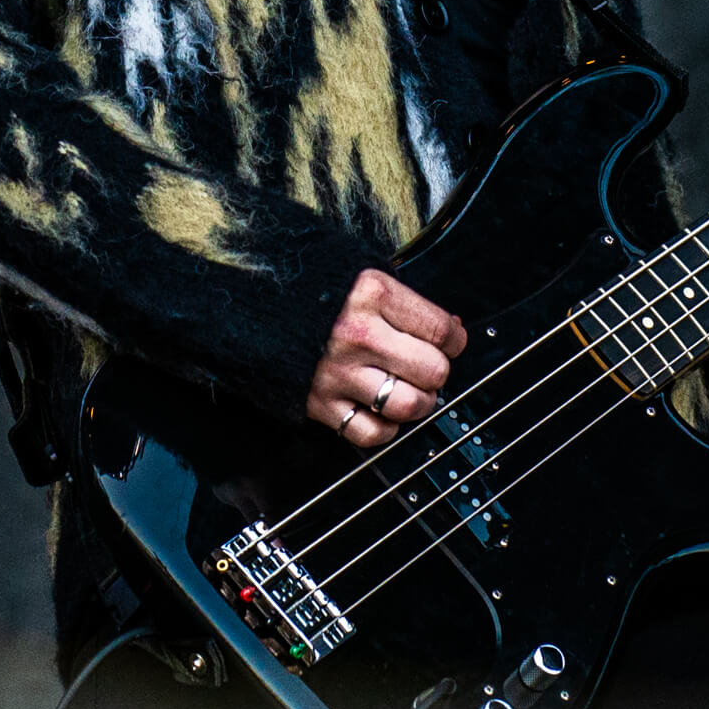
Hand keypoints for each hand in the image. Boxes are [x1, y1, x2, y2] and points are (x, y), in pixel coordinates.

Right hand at [307, 270, 467, 446]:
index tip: (451, 341)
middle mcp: (358, 335)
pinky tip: (381, 409)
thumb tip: (450, 330)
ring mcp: (338, 372)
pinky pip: (372, 433)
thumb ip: (406, 302)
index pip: (440, 330)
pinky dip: (385, 428)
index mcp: (372, 294)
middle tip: (426, 366)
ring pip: (408, 405)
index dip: (455, 340)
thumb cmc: (315, 288)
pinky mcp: (319, 403)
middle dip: (437, 371)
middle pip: (432, 370)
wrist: (253, 305)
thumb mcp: (363, 275)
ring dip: (418, 403)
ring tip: (410, 390)